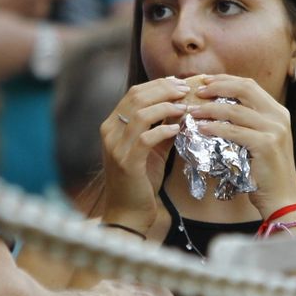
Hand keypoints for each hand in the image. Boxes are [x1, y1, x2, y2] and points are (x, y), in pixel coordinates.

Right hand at [99, 76, 191, 233]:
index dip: (158, 84)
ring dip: (166, 107)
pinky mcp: (126, 162)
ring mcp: (115, 147)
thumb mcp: (152, 149)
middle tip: (186, 90)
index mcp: (113, 125)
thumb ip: (163, 128)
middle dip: (165, 90)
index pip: (134, 93)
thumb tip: (182, 108)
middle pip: (137, 97)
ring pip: (141, 114)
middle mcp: (110, 132)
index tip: (180, 83)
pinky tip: (177, 129)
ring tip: (185, 107)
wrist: (128, 213)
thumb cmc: (140, 181)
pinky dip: (163, 130)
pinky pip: (145, 138)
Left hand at [187, 75, 295, 225]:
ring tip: (192, 111)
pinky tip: (201, 129)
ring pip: (235, 110)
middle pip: (244, 88)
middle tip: (196, 91)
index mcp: (278, 111)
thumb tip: (215, 109)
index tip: (204, 81)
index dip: (225, 80)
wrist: (281, 200)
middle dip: (217, 86)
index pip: (249, 85)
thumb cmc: (264, 173)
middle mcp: (278, 116)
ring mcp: (274, 129)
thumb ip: (246, 123)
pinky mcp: (266, 144)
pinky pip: (234, 131)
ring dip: (210, 109)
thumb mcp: (259, 141)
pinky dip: (215, 128)